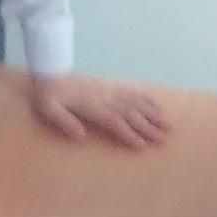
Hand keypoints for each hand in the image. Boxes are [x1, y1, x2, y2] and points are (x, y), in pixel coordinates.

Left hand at [28, 74, 169, 148]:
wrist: (50, 71)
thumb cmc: (48, 95)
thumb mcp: (49, 109)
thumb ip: (64, 122)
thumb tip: (81, 135)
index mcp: (91, 106)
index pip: (114, 121)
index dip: (129, 133)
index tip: (143, 145)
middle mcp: (105, 98)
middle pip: (131, 113)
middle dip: (148, 126)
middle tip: (164, 138)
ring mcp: (110, 91)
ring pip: (135, 103)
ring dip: (152, 114)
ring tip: (168, 124)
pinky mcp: (110, 87)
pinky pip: (132, 92)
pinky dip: (146, 99)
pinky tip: (156, 105)